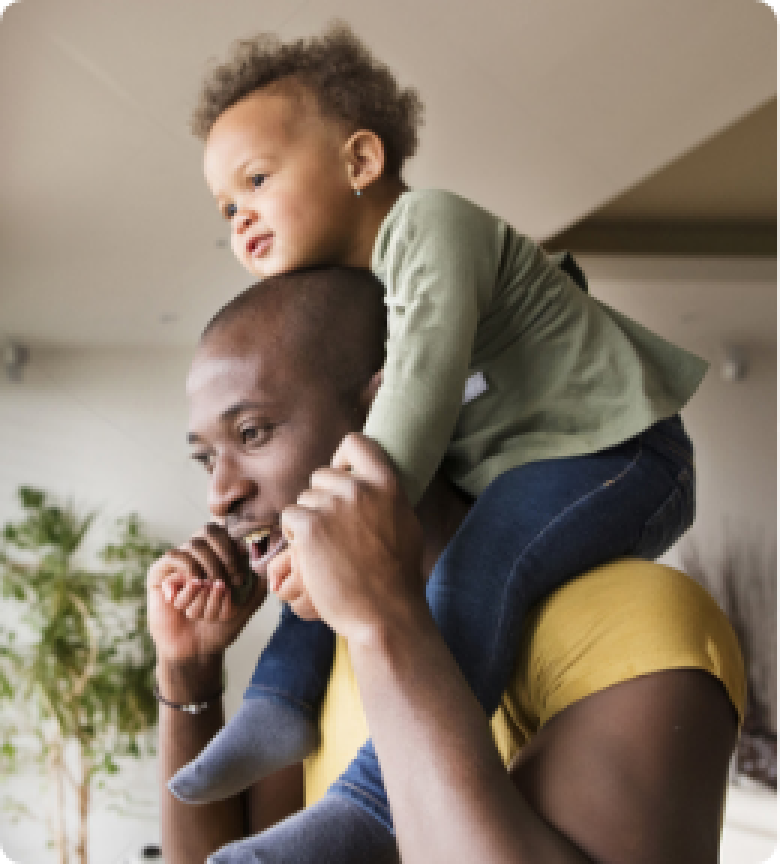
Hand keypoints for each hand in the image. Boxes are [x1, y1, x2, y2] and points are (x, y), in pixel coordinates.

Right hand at [147, 523, 266, 668]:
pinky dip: (189, 577)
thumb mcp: (248, 604)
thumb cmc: (221, 626)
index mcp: (217, 553)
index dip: (234, 550)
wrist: (197, 650)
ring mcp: (177, 561)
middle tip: (226, 587)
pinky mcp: (159, 573)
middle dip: (223, 562)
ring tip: (207, 601)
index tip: (240, 579)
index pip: (224, 530)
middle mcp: (196, 552)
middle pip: (209, 532)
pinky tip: (192, 596)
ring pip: (194, 549)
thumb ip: (259, 582)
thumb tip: (261, 556)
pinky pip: (176, 559)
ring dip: (206, 580)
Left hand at [273, 433, 425, 645]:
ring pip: (303, 499)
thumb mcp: (405, 524)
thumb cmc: (396, 577)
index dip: (342, 458)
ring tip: (328, 550)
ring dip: (308, 521)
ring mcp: (332, 505)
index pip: (355, 442)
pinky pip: (289, 517)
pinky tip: (312, 556)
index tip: (342, 477)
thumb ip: (385, 497)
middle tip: (334, 533)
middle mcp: (359, 488)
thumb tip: (367, 481)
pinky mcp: (308, 525)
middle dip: (321, 499)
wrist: (384, 614)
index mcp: (386, 483)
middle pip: (321, 475)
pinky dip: (294, 536)